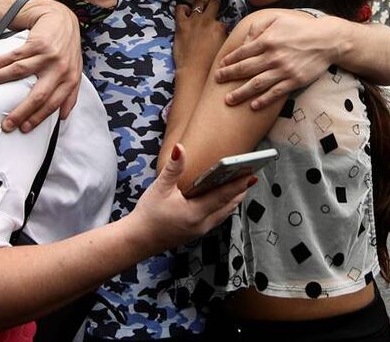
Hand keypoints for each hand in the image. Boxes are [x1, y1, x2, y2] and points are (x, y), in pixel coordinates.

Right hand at [0, 0, 82, 132]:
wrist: (63, 20)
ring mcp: (49, 56)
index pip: (53, 104)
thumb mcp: (74, 71)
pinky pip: (15, 55)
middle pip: (38, 96)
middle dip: (20, 112)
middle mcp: (60, 69)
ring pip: (19, 72)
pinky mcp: (38, 43)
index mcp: (70, 80)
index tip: (23, 129)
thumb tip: (63, 118)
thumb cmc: (67, 50)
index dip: (38, 118)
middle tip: (5, 124)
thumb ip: (70, 93)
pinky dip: (1, 61)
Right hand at [130, 143, 253, 250]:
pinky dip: (224, 206)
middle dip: (240, 191)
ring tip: (242, 185)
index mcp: (195, 213)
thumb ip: (173, 168)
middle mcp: (202, 224)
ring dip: (233, 199)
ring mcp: (200, 230)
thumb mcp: (160, 188)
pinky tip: (223, 198)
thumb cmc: (148, 215)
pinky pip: (217, 218)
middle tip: (251, 175)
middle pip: (228, 206)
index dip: (238, 185)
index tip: (251, 174)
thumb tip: (180, 149)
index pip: (223, 196)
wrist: (137, 240)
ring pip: (224, 213)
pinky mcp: (196, 232)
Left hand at [173, 0, 224, 73]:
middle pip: (214, 2)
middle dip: (214, 4)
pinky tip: (185, 14)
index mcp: (220, 27)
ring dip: (200, 3)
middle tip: (211, 8)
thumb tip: (225, 33)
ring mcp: (194, 20)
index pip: (223, 19)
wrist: (194, 71)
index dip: (221, 23)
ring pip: (199, 1)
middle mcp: (208, 21)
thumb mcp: (224, 50)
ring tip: (199, 8)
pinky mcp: (181, 24)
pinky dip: (183, 9)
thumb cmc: (210, 65)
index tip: (219, 27)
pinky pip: (180, 8)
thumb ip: (225, 39)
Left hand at [216, 11, 330, 109]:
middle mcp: (273, 56)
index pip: (243, 52)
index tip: (221, 66)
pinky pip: (275, 93)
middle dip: (229, 76)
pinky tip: (253, 105)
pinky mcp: (294, 81)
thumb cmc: (301, 28)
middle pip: (246, 69)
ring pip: (257, 84)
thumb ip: (259, 26)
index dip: (230, 60)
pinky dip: (263, 100)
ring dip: (241, 93)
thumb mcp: (278, 19)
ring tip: (228, 99)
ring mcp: (284, 70)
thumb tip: (245, 39)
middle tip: (217, 81)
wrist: (327, 40)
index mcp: (268, 40)